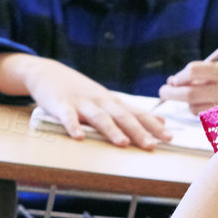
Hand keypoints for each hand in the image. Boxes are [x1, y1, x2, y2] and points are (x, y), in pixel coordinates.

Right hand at [21, 57, 170, 149]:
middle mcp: (101, 101)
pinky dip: (73, 126)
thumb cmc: (81, 90)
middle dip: (138, 131)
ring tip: (122, 143)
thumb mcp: (108, 99)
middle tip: (151, 145)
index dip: (153, 126)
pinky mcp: (61, 105)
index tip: (169, 137)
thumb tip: (160, 121)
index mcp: (113, 102)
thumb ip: (132, 112)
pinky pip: (68, 117)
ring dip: (111, 130)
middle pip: (122, 117)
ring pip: (99, 117)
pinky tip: (79, 137)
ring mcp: (81, 103)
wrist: (48, 73)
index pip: (138, 114)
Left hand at [158, 62, 217, 113]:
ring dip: (188, 104)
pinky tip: (208, 108)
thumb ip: (217, 72)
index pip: (195, 70)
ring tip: (193, 99)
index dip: (180, 75)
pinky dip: (202, 114)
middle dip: (171, 92)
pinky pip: (207, 120)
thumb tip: (186, 76)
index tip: (176, 78)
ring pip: (194, 108)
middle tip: (165, 91)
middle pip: (188, 92)